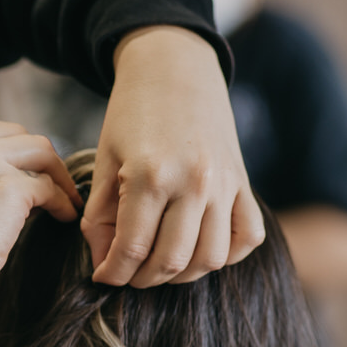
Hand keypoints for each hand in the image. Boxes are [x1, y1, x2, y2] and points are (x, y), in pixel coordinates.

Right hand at [0, 117, 80, 301]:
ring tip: (67, 199)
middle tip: (54, 185)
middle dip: (40, 161)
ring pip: (41, 152)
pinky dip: (61, 202)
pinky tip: (64, 216)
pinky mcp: (7, 186)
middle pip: (18, 136)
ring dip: (58, 176)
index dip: (12, 156)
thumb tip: (17, 175)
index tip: (26, 176)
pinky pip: (48, 188)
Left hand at [82, 26, 265, 286]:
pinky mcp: (243, 182)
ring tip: (160, 264)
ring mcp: (224, 183)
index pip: (132, 249)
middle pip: (172, 261)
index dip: (114, 273)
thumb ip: (99, 217)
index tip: (103, 277)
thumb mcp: (104, 160)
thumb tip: (103, 265)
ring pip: (211, 258)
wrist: (174, 67)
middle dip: (144, 279)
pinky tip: (200, 247)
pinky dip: (228, 254)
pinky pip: (247, 237)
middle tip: (129, 274)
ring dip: (183, 274)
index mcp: (150, 175)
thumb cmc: (131, 114)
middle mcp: (193, 182)